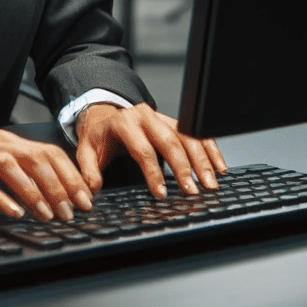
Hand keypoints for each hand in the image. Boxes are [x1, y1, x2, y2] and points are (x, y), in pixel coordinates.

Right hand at [0, 129, 93, 221]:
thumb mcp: (0, 176)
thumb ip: (26, 178)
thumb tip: (65, 197)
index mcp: (7, 142)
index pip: (47, 152)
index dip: (70, 175)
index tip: (85, 199)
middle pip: (33, 157)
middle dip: (57, 186)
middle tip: (70, 211)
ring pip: (9, 166)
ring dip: (32, 191)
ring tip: (46, 214)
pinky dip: (1, 199)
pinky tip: (15, 213)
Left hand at [73, 102, 226, 197]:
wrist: (105, 114)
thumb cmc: (99, 135)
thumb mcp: (87, 150)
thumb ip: (88, 170)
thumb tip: (92, 189)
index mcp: (124, 123)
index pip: (143, 150)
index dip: (153, 173)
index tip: (162, 193)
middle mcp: (146, 116)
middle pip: (170, 142)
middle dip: (184, 168)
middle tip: (193, 191)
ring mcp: (162, 117)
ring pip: (188, 137)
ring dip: (202, 161)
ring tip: (211, 183)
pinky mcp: (174, 122)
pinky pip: (196, 134)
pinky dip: (210, 149)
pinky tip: (219, 166)